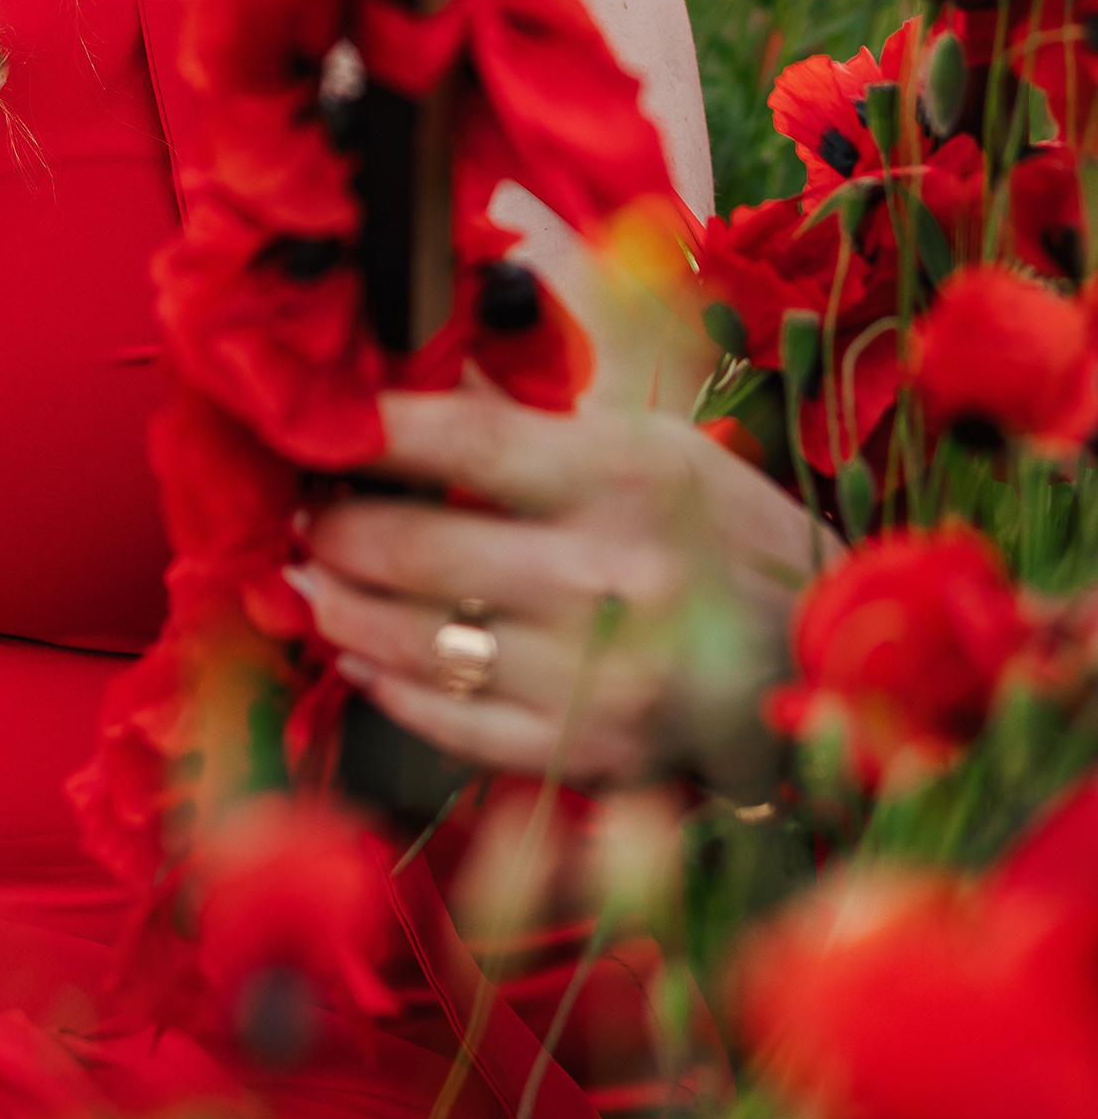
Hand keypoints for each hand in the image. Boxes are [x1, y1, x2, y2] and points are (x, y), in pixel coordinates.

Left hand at [284, 372, 831, 791]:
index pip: (464, 436)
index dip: (371, 428)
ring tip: (309, 580)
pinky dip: (389, 684)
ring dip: (340, 609)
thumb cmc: (719, 526)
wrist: (819, 653)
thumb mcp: (646, 438)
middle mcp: (613, 575)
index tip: (314, 422)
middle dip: (333, 528)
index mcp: (627, 474)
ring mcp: (601, 676)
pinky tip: (358, 652)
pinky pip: (455, 723)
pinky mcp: (593, 753)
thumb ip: (527, 411)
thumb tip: (412, 365)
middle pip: (420, 546)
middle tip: (298, 512)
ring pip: (421, 642)